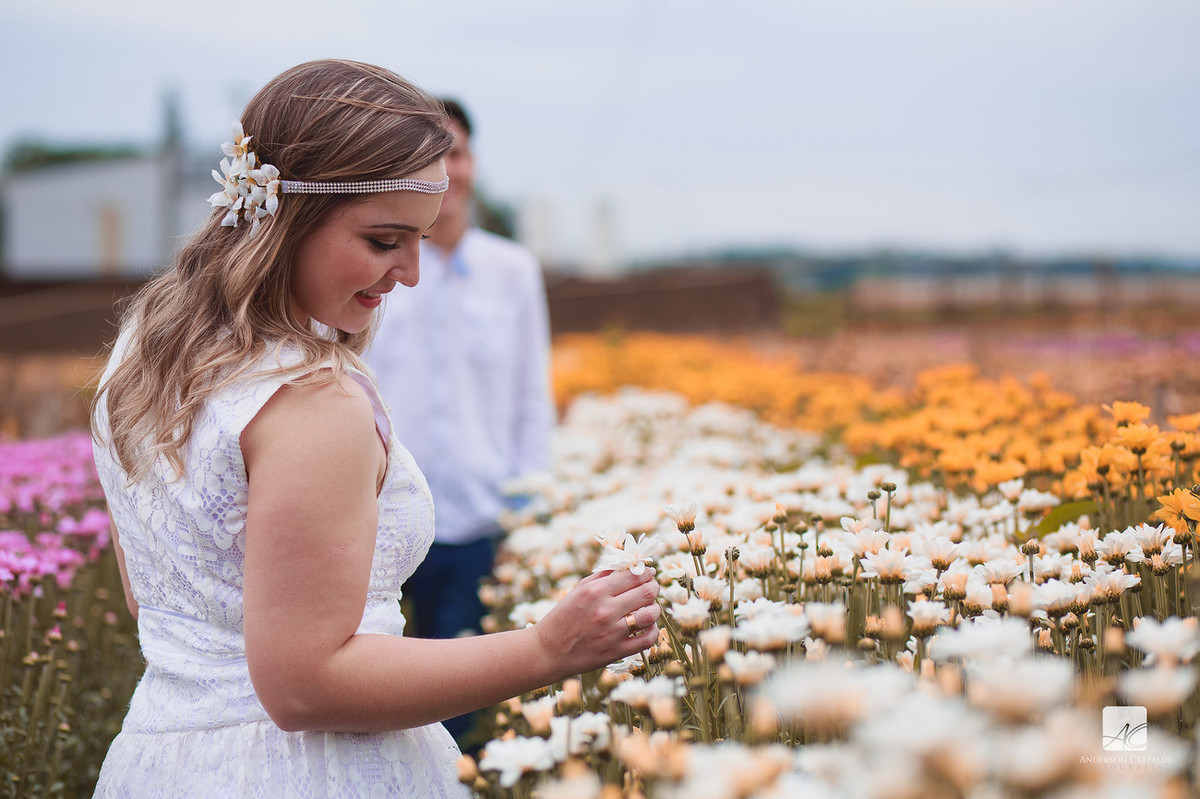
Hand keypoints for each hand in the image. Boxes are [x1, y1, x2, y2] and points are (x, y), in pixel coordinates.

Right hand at [532, 568, 660, 677]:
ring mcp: (612, 633)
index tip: (648, 572)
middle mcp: (605, 610)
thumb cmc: (564, 616)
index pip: (634, 575)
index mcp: (595, 591)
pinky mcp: (616, 652)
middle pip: (646, 592)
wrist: (548, 651)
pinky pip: (647, 639)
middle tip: (652, 587)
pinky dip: (653, 630)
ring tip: (649, 607)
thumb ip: (604, 575)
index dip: (647, 571)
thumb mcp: (579, 589)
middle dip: (653, 587)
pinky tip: (647, 626)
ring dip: (654, 608)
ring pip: (650, 615)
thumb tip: (630, 565)